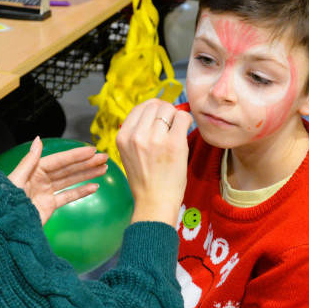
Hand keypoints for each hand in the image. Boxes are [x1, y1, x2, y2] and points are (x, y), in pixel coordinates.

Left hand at [8, 137, 108, 224]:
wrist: (5, 227)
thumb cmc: (6, 202)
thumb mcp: (16, 180)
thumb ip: (29, 161)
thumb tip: (38, 139)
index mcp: (34, 170)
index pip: (59, 160)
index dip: (76, 155)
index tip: (92, 150)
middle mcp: (41, 179)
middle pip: (68, 169)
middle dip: (87, 163)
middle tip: (105, 158)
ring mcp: (46, 192)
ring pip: (70, 181)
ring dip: (87, 175)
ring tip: (103, 169)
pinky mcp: (49, 206)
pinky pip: (67, 197)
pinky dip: (81, 192)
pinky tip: (94, 187)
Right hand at [116, 99, 191, 226]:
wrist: (154, 202)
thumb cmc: (144, 180)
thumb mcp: (128, 154)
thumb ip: (135, 133)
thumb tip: (154, 111)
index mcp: (122, 137)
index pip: (139, 107)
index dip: (152, 109)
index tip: (160, 117)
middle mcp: (136, 135)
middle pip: (155, 105)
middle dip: (165, 112)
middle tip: (170, 126)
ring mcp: (155, 138)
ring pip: (170, 109)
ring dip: (176, 117)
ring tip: (175, 133)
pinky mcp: (174, 143)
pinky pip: (183, 117)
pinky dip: (186, 122)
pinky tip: (184, 133)